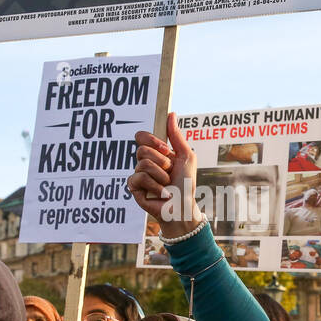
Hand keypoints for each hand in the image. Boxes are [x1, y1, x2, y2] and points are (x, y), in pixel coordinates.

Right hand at [129, 112, 200, 238]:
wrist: (183, 206)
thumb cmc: (186, 183)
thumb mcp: (186, 156)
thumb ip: (176, 136)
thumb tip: (171, 114)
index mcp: (156, 153)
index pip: (142, 137)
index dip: (152, 140)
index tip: (166, 149)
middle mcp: (145, 162)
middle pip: (142, 149)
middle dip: (160, 160)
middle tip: (170, 170)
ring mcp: (139, 175)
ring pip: (142, 164)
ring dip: (161, 174)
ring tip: (167, 184)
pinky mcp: (135, 188)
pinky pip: (139, 178)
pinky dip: (155, 186)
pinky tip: (162, 193)